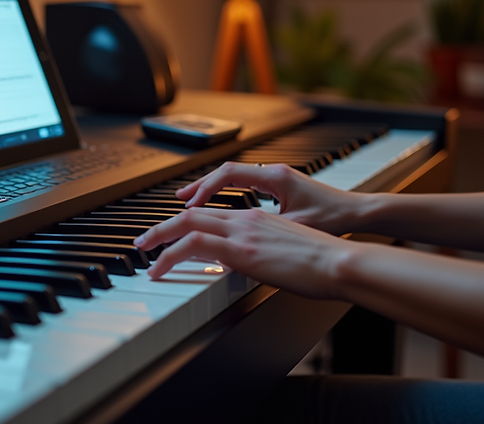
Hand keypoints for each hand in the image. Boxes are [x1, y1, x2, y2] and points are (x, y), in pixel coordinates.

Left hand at [133, 206, 355, 298]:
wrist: (340, 262)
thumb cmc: (324, 263)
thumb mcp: (288, 255)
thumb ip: (266, 256)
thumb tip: (253, 270)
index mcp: (257, 219)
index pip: (213, 214)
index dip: (188, 221)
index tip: (172, 233)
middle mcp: (246, 219)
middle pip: (193, 213)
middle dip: (163, 226)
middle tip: (144, 241)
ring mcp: (242, 232)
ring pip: (187, 224)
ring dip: (159, 238)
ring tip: (144, 254)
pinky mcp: (241, 250)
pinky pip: (193, 245)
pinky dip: (169, 255)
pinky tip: (159, 268)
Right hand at [177, 162, 368, 235]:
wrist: (361, 213)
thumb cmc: (335, 218)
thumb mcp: (295, 227)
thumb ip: (264, 232)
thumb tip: (235, 243)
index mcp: (274, 178)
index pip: (228, 175)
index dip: (204, 190)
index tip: (187, 206)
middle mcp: (274, 174)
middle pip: (226, 173)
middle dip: (199, 187)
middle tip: (177, 202)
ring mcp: (278, 179)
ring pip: (235, 178)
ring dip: (212, 190)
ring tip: (191, 204)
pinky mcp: (282, 189)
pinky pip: (246, 185)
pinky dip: (228, 194)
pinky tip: (221, 208)